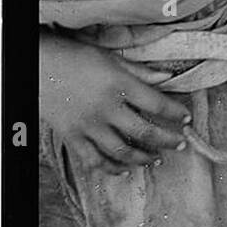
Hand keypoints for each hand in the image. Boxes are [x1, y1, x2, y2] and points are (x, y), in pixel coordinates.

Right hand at [40, 31, 191, 174]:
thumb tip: (168, 77)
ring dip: (143, 158)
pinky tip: (124, 170)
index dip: (176, 113)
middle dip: (167, 140)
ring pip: (121, 151)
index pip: (157, 103)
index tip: (187, 119)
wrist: (38, 66)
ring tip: (157, 159)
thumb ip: (140, 71)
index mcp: (119, 85)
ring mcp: (89, 126)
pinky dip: (111, 168)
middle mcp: (106, 108)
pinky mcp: (73, 137)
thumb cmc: (76, 56)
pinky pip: (94, 160)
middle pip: (144, 132)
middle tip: (181, 144)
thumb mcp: (111, 58)